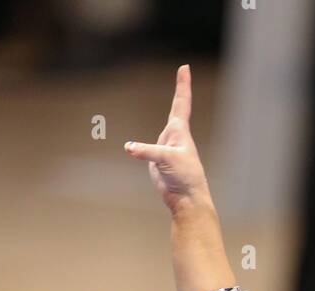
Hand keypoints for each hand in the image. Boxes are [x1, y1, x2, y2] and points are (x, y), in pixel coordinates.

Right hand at [124, 63, 211, 214]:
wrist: (185, 199)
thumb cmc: (184, 176)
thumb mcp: (166, 159)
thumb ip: (147, 151)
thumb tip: (129, 147)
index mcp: (179, 132)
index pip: (181, 103)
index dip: (182, 85)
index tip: (185, 67)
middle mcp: (174, 137)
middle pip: (176, 109)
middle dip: (180, 91)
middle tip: (184, 71)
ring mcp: (165, 148)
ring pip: (161, 129)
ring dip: (166, 119)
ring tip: (168, 125)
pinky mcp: (157, 161)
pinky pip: (145, 149)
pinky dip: (138, 148)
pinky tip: (131, 149)